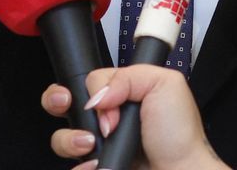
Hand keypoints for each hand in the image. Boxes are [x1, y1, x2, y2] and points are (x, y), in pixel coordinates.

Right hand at [43, 66, 229, 169]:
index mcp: (122, 93)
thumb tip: (97, 96)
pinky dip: (79, 166)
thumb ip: (128, 77)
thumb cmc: (180, 135)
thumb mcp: (164, 84)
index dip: (91, 90)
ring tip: (90, 144)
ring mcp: (99, 145)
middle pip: (63, 104)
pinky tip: (95, 164)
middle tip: (70, 107)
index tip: (104, 103)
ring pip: (61, 137)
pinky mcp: (96, 166)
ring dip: (69, 139)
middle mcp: (107, 118)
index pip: (87, 81)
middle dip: (56, 102)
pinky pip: (72, 166)